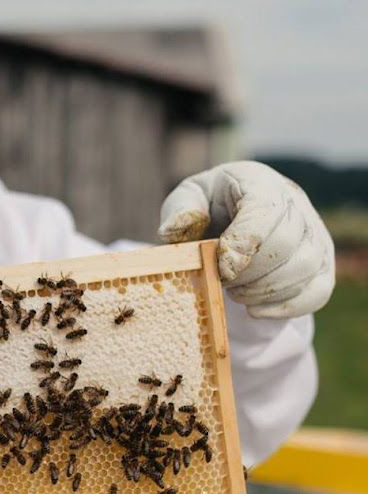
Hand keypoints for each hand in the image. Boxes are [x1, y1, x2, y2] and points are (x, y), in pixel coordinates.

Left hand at [157, 161, 334, 318]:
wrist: (236, 216)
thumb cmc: (210, 207)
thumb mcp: (188, 198)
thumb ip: (180, 209)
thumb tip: (173, 229)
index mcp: (261, 183)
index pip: (265, 213)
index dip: (242, 246)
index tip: (220, 269)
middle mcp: (296, 204)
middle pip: (286, 244)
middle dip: (249, 274)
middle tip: (224, 282)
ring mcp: (314, 234)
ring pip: (305, 268)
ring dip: (265, 291)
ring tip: (236, 292)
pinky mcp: (321, 263)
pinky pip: (318, 291)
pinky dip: (287, 307)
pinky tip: (256, 310)